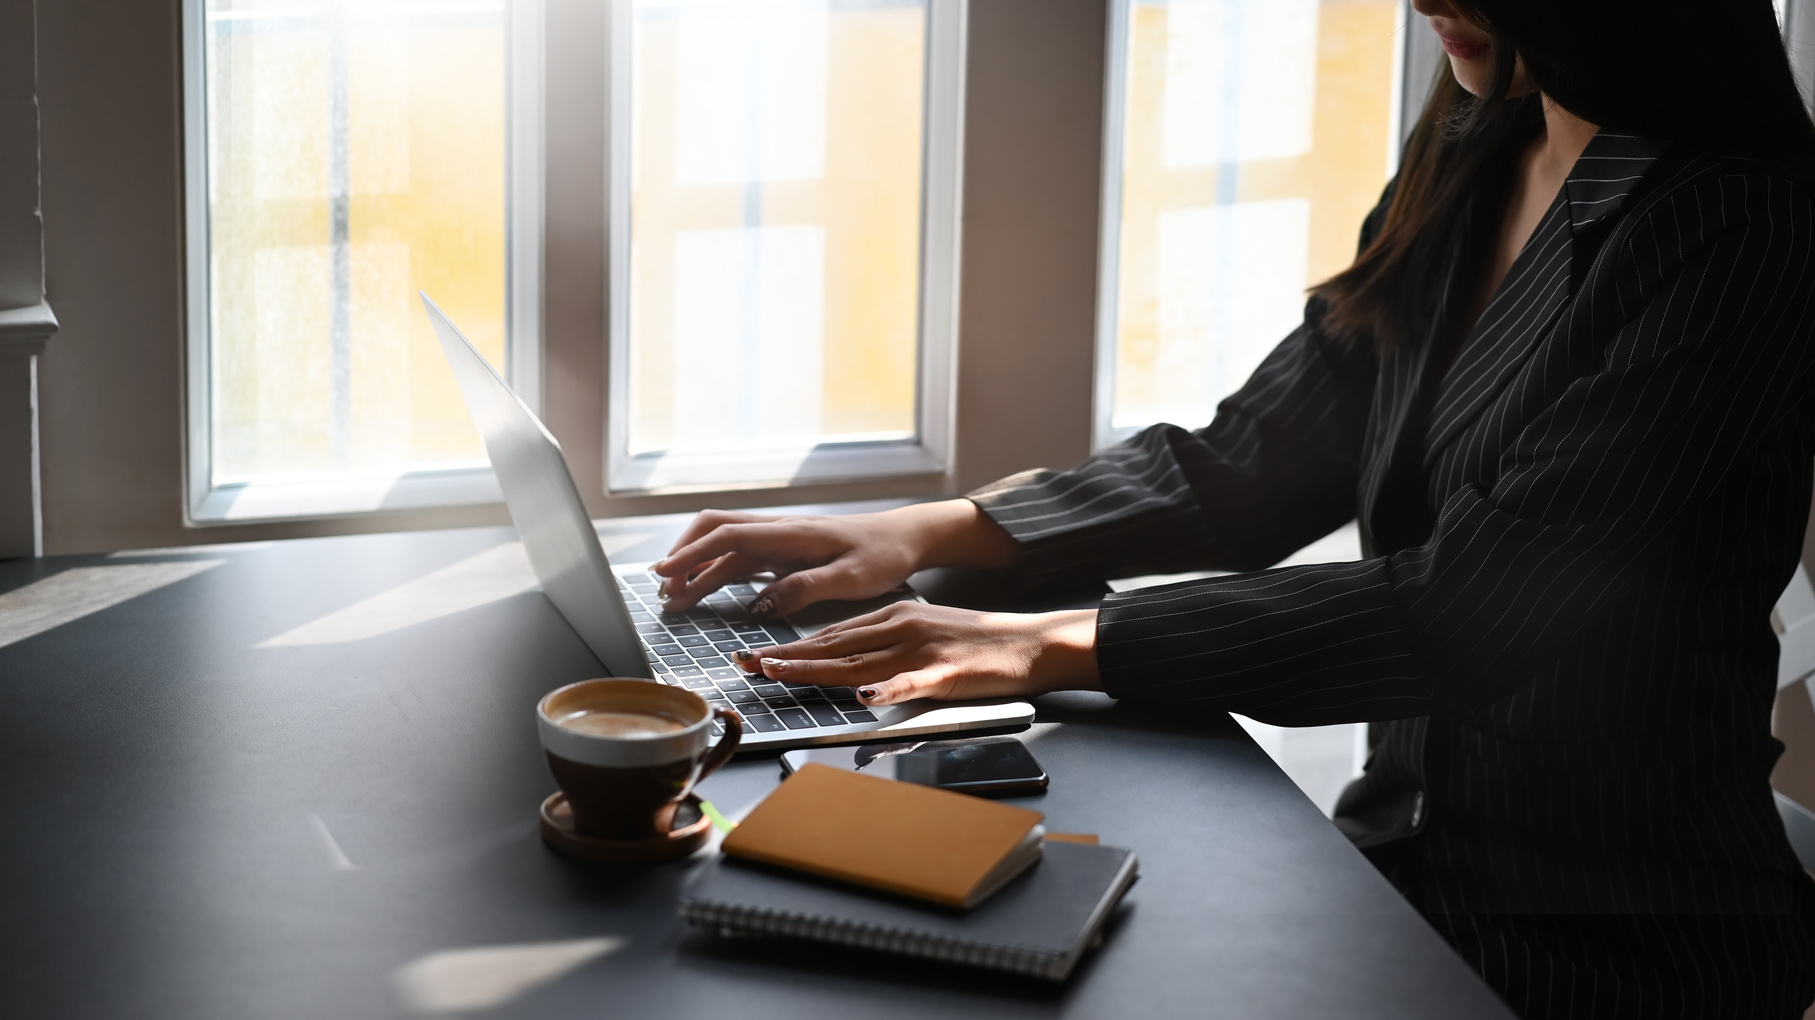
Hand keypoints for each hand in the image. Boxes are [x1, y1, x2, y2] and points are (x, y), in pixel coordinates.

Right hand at [652, 500, 1018, 616]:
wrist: (905, 538)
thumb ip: (805, 588)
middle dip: (683, 556)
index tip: (664, 574)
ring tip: (675, 598)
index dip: (692, 554)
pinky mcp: (785, 550)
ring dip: (697, 567)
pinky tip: (705, 590)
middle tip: (663, 590)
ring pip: (725, 545)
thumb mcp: (850, 578)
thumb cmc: (883, 556)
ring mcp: (780, 539)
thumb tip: (760, 604)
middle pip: (715, 530)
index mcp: (792, 533)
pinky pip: (741, 556)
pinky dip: (716, 570)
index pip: (729, 536)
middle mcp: (779, 530)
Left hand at [732, 602, 1099, 705]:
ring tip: (778, 674)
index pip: (832, 635)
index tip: (754, 655)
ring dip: (815, 669)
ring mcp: (923, 648)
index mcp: (893, 618)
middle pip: (835, 646)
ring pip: (860, 662)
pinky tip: (863, 696)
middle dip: (787, 657)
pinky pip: (912, 682)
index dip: (791, 647)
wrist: (1032, 642)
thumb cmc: (979, 645)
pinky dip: (886, 689)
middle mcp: (901, 627)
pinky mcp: (948, 672)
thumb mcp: (924, 633)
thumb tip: (846, 667)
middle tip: (746, 665)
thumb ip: (886, 647)